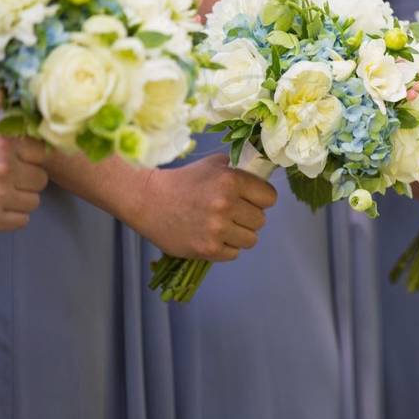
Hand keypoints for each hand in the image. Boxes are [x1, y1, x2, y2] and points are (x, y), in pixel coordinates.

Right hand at [0, 115, 47, 234]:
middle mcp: (4, 167)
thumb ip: (7, 128)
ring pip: (34, 202)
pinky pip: (21, 221)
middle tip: (8, 181)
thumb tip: (34, 130)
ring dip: (20, 200)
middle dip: (27, 180)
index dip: (33, 159)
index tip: (22, 162)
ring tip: (0, 196)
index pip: (43, 153)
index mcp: (3, 141)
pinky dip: (12, 217)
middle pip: (41, 180)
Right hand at [125, 153, 276, 261]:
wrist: (148, 200)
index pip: (269, 197)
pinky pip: (234, 253)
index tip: (249, 199)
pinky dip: (225, 247)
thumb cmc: (183, 180)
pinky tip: (211, 236)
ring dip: (239, 234)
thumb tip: (263, 174)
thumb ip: (240, 169)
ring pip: (251, 239)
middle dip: (248, 217)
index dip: (260, 198)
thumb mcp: (213, 164)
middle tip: (231, 213)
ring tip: (222, 226)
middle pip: (261, 220)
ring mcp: (217, 229)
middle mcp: (226, 204)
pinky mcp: (208, 249)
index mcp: (231, 180)